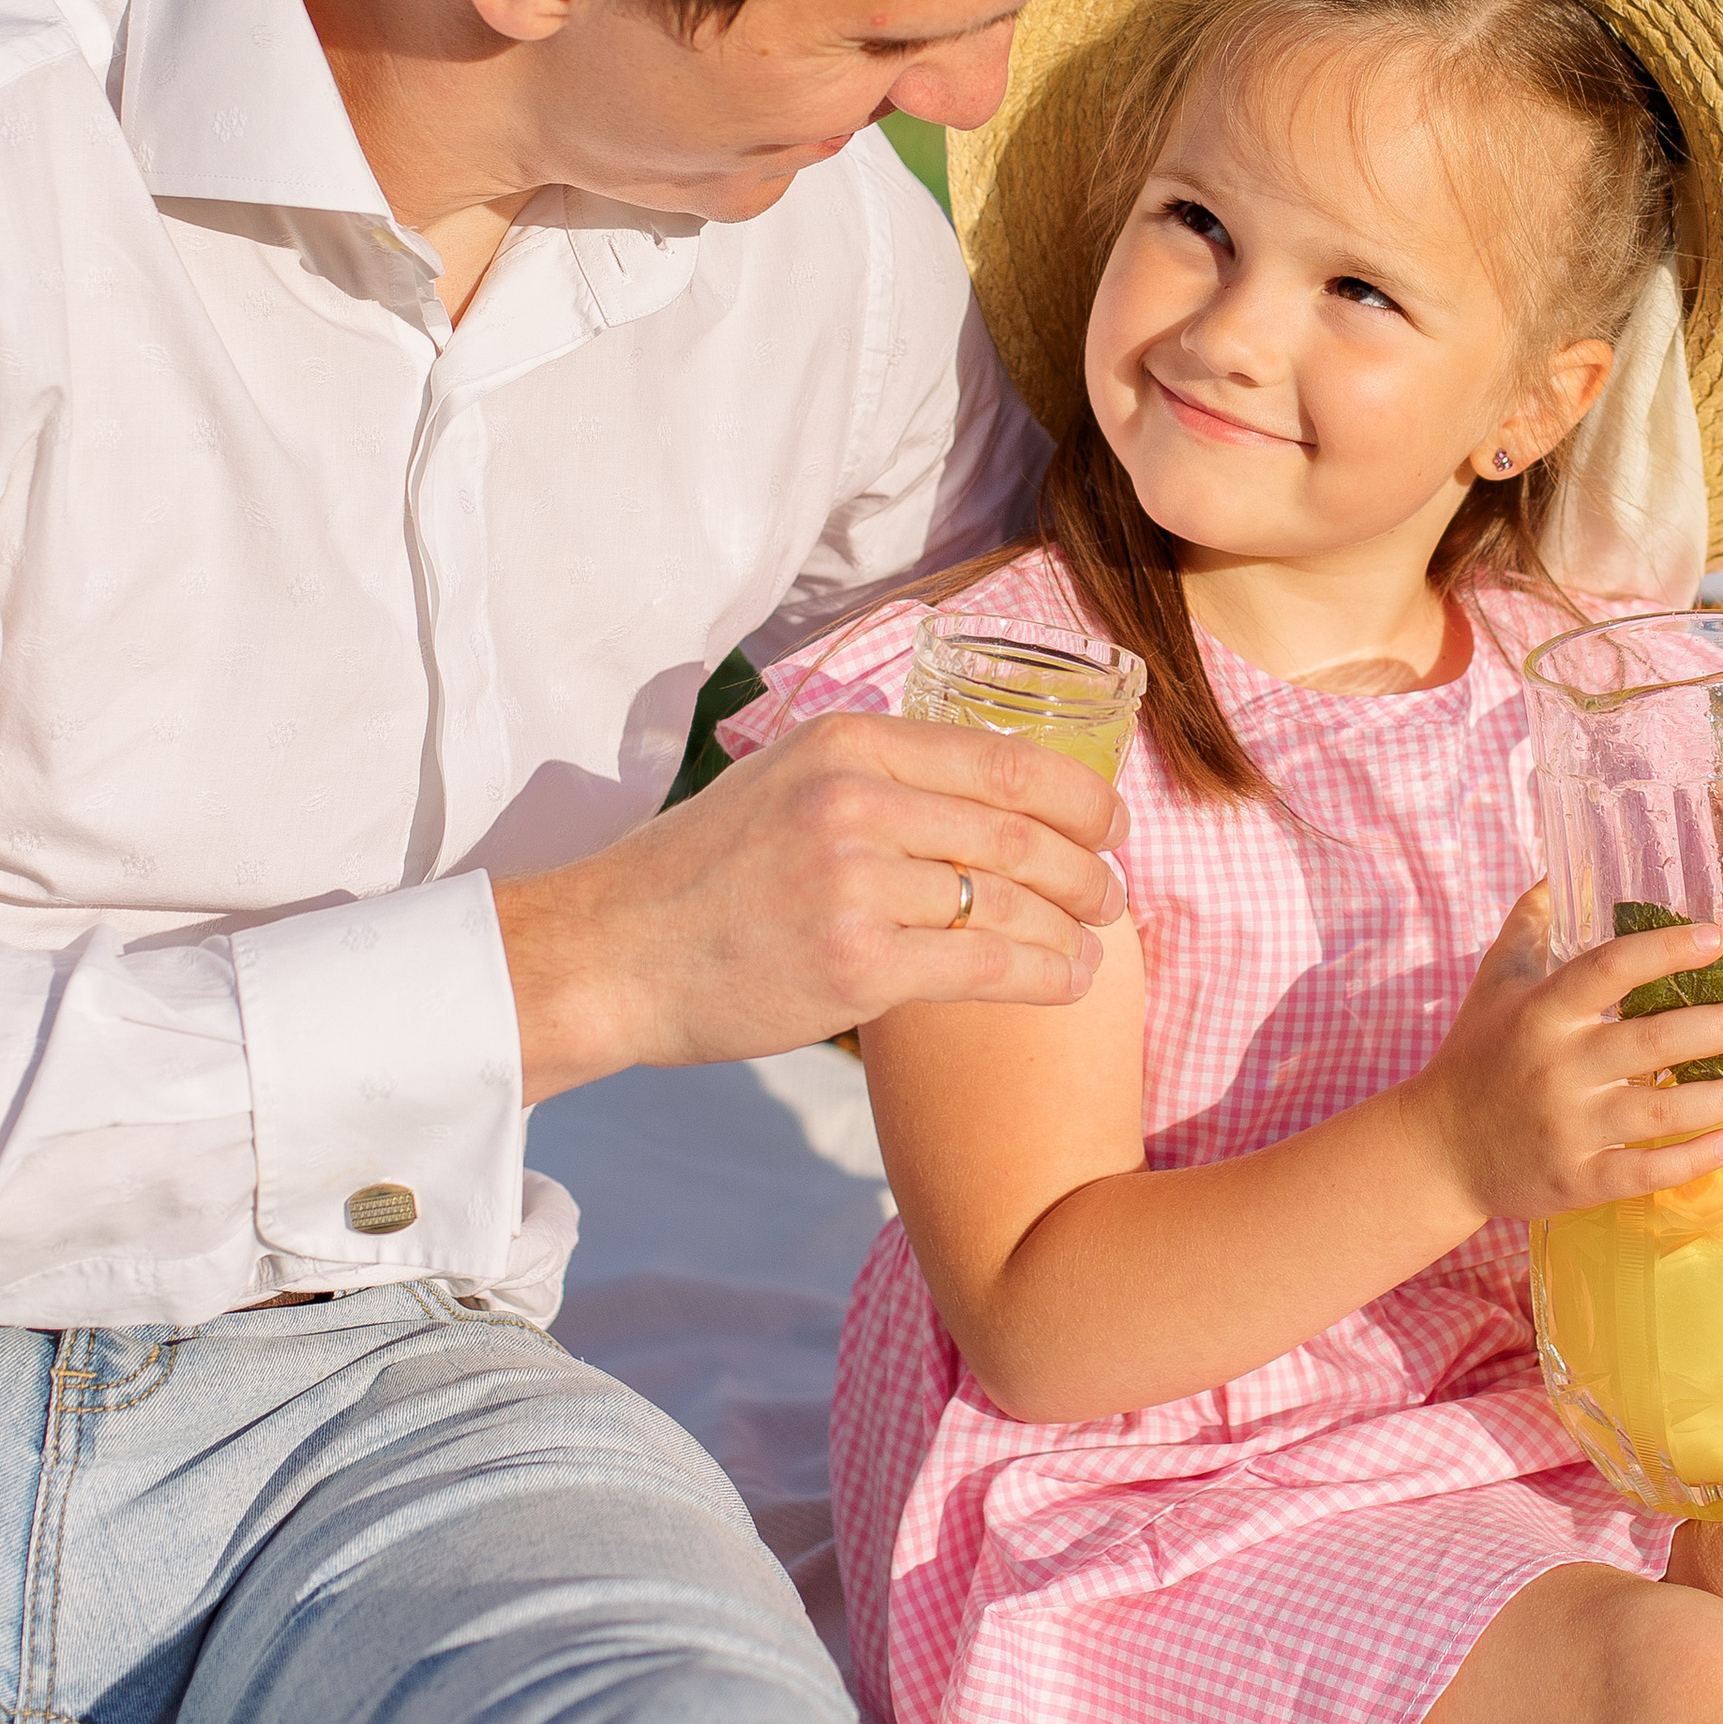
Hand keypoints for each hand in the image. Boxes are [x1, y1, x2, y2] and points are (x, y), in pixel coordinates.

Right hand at [496, 709, 1128, 1102]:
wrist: (609, 954)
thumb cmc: (700, 875)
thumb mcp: (783, 780)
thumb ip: (873, 774)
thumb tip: (982, 788)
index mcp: (847, 742)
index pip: (1003, 761)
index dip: (1080, 795)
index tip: (1110, 823)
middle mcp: (855, 800)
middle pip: (1023, 830)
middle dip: (1090, 867)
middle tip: (1113, 892)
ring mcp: (856, 882)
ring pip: (1012, 899)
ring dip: (1073, 926)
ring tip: (1093, 943)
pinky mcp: (855, 964)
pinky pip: (984, 964)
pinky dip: (1043, 974)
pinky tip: (1066, 980)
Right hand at [1401, 886, 1722, 1229]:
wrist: (1437, 1148)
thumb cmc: (1475, 1055)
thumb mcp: (1494, 982)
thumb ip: (1529, 926)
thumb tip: (1556, 871)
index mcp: (1541, 1012)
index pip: (1608, 969)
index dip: (1663, 951)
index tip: (1715, 937)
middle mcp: (1557, 1066)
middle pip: (1652, 1040)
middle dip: (1722, 1025)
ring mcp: (1568, 1126)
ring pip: (1660, 1109)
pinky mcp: (1576, 1179)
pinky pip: (1644, 1170)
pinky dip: (1691, 1160)